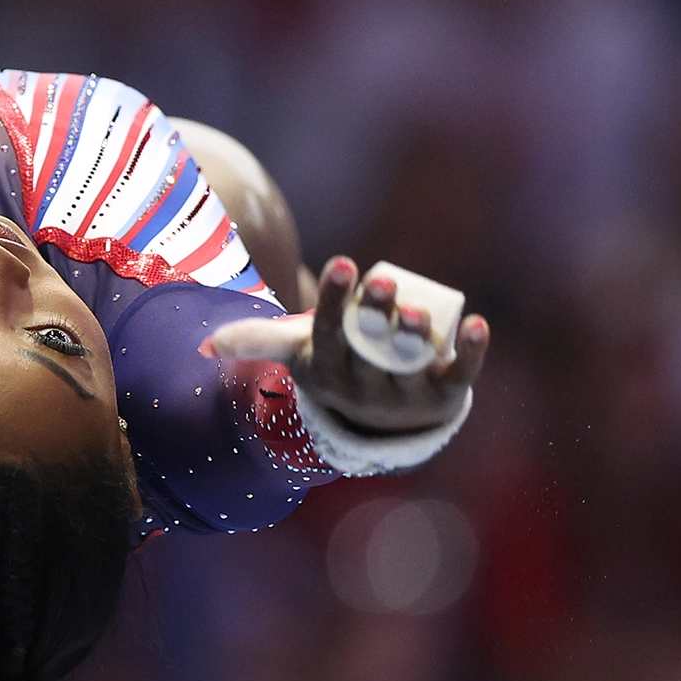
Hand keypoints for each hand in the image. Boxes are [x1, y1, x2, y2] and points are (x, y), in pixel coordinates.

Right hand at [201, 255, 488, 432]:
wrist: (383, 418)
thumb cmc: (336, 365)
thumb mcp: (297, 353)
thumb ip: (254, 342)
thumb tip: (203, 348)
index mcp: (327, 372)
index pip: (329, 333)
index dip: (334, 299)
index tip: (344, 263)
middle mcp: (365, 388)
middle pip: (369, 349)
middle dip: (373, 315)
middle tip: (380, 280)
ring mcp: (406, 394)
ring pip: (409, 363)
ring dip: (414, 336)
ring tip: (415, 309)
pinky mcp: (446, 394)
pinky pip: (460, 375)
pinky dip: (471, 351)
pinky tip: (478, 324)